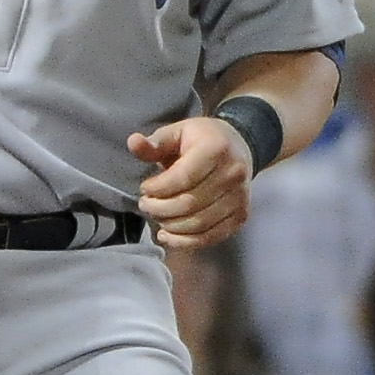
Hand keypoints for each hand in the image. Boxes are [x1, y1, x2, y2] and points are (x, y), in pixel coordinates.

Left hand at [128, 116, 252, 249]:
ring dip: (171, 226)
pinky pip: (212, 237)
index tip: (144, 188)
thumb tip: (133, 142)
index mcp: (215, 149)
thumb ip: (155, 142)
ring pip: (200, 224)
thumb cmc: (201, 139)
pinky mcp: (241, 216)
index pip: (183, 178)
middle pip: (191, 203)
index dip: (159, 188)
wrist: (238, 147)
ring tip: (156, 216)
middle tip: (144, 204)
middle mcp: (233, 175)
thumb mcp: (176, 132)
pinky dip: (186, 242)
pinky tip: (167, 235)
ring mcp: (239, 198)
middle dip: (161, 209)